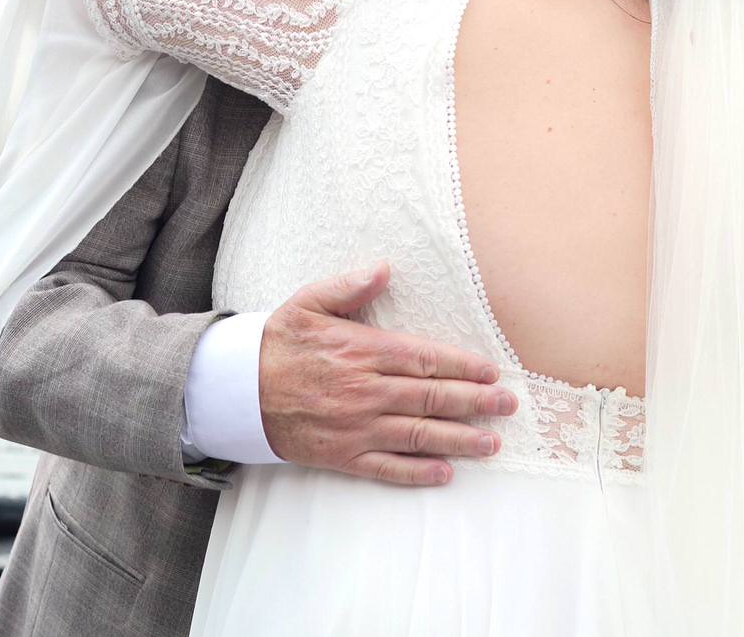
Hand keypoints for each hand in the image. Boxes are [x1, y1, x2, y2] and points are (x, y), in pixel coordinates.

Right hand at [258, 263, 517, 485]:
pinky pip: (386, 468)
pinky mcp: (342, 456)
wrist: (235, 392)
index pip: (426, 359)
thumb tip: (384, 268)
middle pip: (432, 398)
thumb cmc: (277, 344)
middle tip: (508, 406)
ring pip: (418, 436)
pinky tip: (445, 473)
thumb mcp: (308, 302)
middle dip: (476, 402)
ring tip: (491, 444)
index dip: (463, 366)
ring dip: (459, 440)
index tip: (492, 371)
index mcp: (363, 352)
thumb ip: (349, 286)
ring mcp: (356, 428)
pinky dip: (417, 473)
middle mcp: (366, 392)